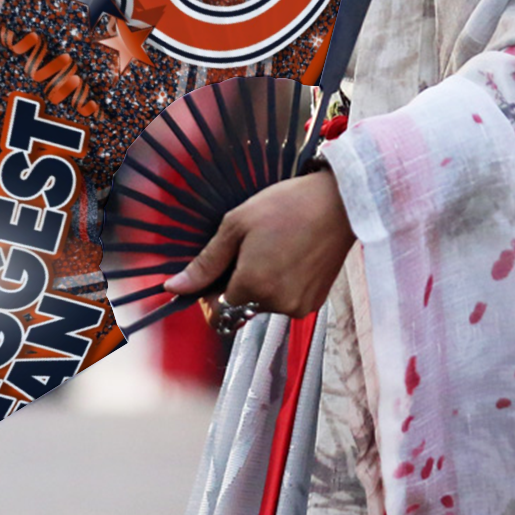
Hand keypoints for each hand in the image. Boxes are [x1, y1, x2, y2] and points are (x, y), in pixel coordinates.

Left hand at [162, 167, 355, 323]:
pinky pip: (284, 301)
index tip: (217, 270)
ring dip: (259, 284)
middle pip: (239, 307)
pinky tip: (290, 255)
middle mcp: (276, 305)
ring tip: (273, 247)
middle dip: (236, 284)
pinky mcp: (314, 303)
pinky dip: (280, 285)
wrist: (340, 203)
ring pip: (261, 305)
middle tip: (248, 248)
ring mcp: (298, 307)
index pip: (216, 311)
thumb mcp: (237, 225)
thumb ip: (206, 262)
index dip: (209, 293)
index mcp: (253, 286)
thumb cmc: (286, 206)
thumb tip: (174, 287)